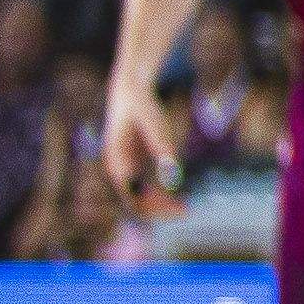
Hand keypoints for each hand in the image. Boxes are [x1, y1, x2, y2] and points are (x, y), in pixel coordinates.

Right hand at [100, 80, 181, 208]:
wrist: (131, 92)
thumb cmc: (142, 105)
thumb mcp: (153, 122)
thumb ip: (161, 145)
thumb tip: (172, 177)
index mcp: (117, 161)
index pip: (133, 197)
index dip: (155, 208)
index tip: (178, 210)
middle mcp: (118, 169)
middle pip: (135, 202)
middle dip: (159, 210)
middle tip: (186, 211)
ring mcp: (125, 169)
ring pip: (140, 199)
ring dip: (161, 206)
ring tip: (186, 208)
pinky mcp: (134, 167)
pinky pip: (145, 190)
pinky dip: (161, 197)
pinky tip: (180, 199)